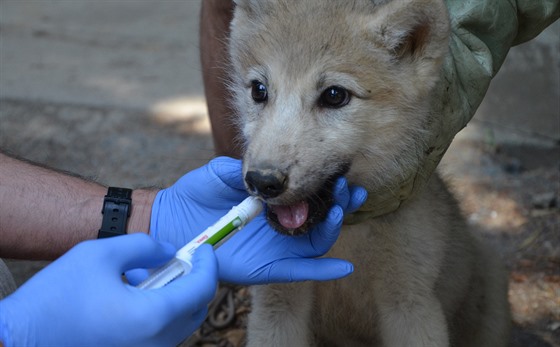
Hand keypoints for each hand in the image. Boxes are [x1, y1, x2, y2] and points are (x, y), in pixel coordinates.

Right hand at [0, 234, 216, 346]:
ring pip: (180, 324)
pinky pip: (161, 334)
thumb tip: (170, 251)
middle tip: (181, 259)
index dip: (209, 264)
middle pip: (196, 309)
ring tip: (154, 273)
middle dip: (196, 280)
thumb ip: (146, 246)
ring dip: (178, 296)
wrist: (19, 337)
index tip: (206, 248)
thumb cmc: (57, 295)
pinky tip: (138, 293)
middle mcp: (155, 342)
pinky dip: (162, 311)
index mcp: (153, 316)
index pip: (202, 289)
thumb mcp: (102, 253)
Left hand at [150, 156, 366, 284]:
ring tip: (343, 209)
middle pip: (319, 218)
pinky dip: (323, 271)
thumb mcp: (220, 172)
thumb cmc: (195, 195)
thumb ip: (247, 169)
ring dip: (334, 228)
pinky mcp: (267, 267)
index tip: (341, 171)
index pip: (308, 195)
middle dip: (340, 203)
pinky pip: (299, 271)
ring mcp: (275, 247)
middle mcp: (278, 225)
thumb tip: (273, 167)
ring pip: (315, 243)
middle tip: (348, 189)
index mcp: (272, 202)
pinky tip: (345, 267)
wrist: (170, 221)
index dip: (327, 185)